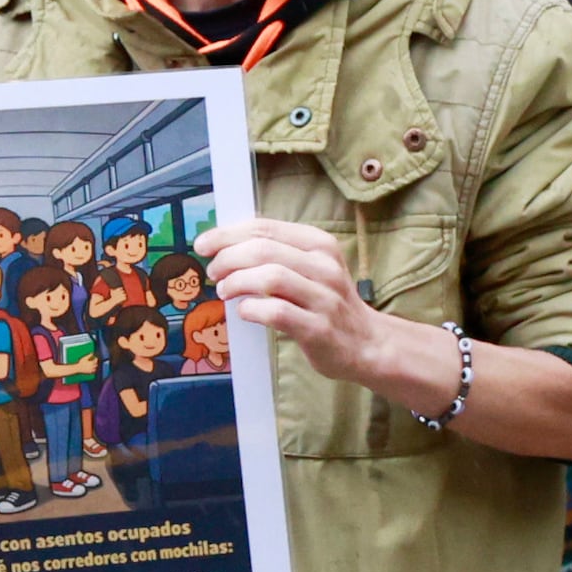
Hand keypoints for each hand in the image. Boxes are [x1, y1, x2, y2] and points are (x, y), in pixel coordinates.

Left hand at [194, 216, 411, 391]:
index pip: (265, 228)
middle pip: (262, 249)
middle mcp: (324, 266)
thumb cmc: (328, 303)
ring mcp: (323, 298)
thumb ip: (277, 254)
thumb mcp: (312, 267)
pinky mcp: (318, 329)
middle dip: (227, 259)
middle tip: (213, 273)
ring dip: (236, 283)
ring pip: (269, 277)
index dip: (227, 234)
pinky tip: (244, 311)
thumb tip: (225, 247)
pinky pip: (276, 312)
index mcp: (319, 244)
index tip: (204, 244)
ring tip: (225, 292)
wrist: (367, 343)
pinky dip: (252, 309)